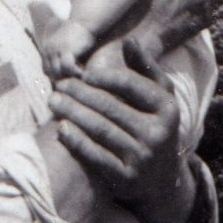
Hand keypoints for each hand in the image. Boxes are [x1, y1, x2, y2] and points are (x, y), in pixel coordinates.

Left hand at [42, 20, 96, 79]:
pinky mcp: (66, 49)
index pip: (46, 70)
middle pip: (51, 73)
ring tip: (79, 81)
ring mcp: (56, 49)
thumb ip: (62, 58)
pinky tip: (84, 74)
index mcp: (46, 49)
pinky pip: (68, 67)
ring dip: (69, 78)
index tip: (67, 81)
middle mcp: (48, 49)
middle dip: (63, 80)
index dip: (56, 77)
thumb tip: (64, 76)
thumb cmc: (78, 35)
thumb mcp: (65, 47)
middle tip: (74, 85)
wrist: (84, 21)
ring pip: (58, 72)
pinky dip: (76, 72)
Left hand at [50, 38, 193, 222]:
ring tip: (54, 102)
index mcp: (168, 109)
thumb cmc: (154, 127)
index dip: (105, 77)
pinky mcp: (127, 179)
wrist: (162, 182)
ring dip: (73, 113)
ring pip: (101, 130)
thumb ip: (145, 69)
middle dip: (81, 94)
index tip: (84, 74)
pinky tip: (61, 129)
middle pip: (111, 108)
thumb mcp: (159, 98)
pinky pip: (97, 157)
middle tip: (59, 86)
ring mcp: (143, 158)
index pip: (132, 85)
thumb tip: (128, 41)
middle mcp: (158, 134)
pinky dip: (77, 142)